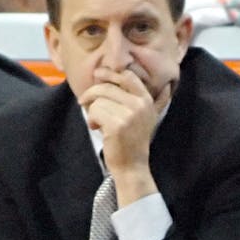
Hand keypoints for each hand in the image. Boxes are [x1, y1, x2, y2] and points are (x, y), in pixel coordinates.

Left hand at [80, 65, 171, 204]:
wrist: (132, 165)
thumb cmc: (133, 140)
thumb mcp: (146, 117)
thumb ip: (149, 99)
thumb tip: (156, 82)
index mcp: (147, 100)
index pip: (127, 75)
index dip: (109, 74)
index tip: (97, 76)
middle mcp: (140, 105)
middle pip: (108, 86)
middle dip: (92, 93)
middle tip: (84, 100)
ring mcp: (129, 114)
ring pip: (99, 99)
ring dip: (92, 110)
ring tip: (97, 122)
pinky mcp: (117, 125)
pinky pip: (95, 111)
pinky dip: (91, 119)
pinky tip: (96, 128)